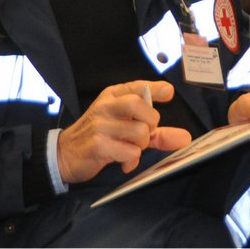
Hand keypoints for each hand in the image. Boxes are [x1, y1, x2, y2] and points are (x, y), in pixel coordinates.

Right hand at [55, 81, 190, 183]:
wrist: (63, 154)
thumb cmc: (99, 137)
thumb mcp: (125, 128)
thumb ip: (156, 133)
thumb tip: (185, 138)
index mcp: (112, 96)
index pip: (137, 86)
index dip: (155, 88)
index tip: (168, 93)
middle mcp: (106, 106)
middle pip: (140, 105)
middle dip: (150, 123)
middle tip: (144, 135)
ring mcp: (100, 125)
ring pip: (139, 132)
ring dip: (141, 146)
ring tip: (130, 150)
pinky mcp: (98, 145)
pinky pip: (130, 152)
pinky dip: (131, 161)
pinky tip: (123, 162)